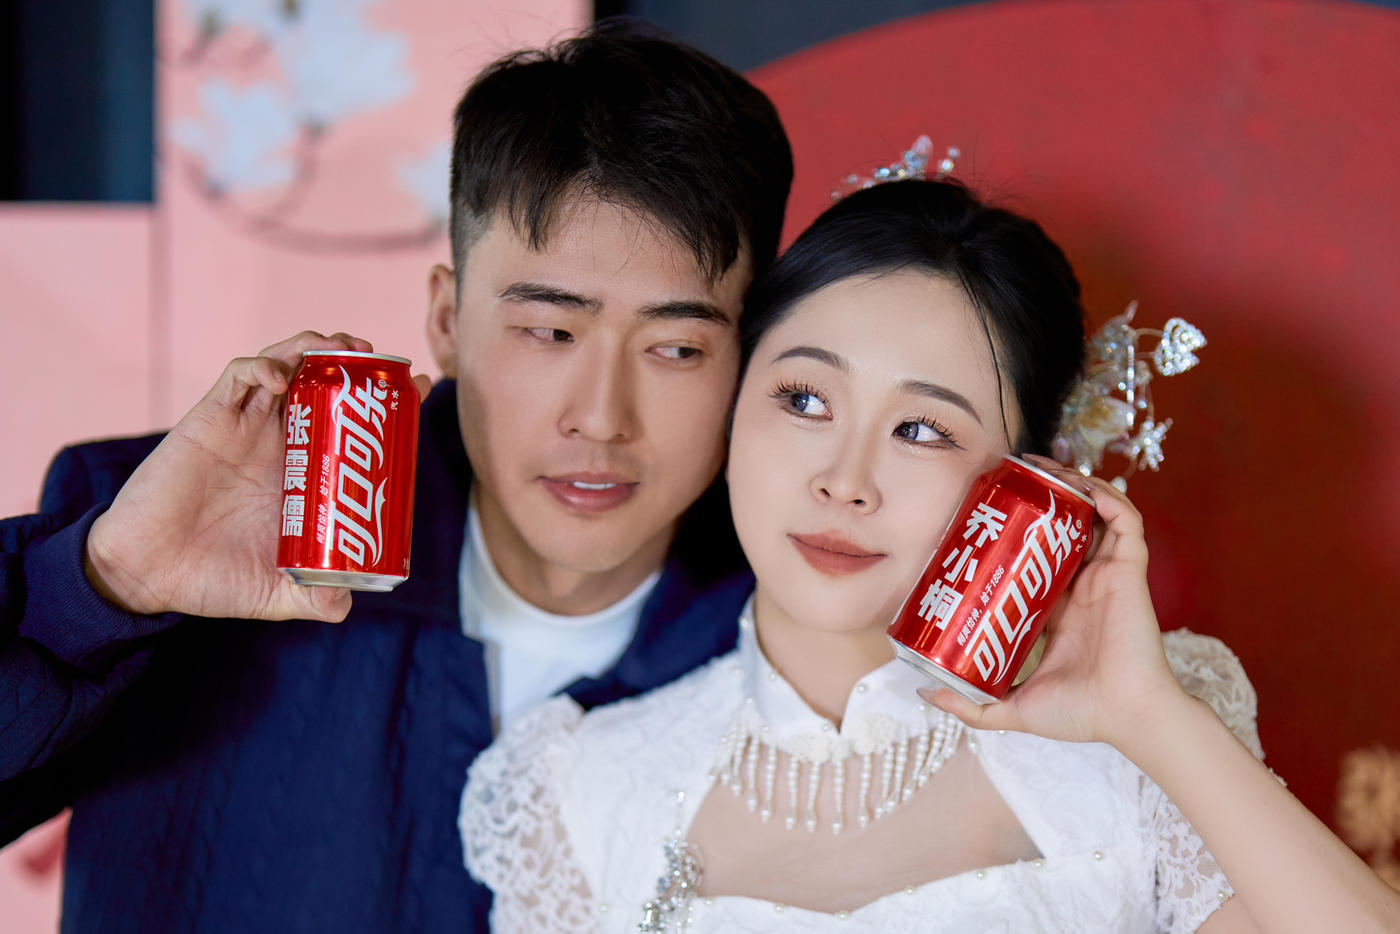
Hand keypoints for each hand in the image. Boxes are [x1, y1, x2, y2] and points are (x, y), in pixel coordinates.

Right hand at [84, 331, 432, 621]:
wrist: (145, 575)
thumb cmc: (211, 579)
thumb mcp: (276, 594)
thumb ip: (313, 599)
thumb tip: (345, 606)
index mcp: (302, 473)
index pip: (351, 425)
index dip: (385, 404)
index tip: (420, 390)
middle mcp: (279, 441)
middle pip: (325, 382)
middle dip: (357, 364)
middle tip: (384, 363)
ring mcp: (246, 426)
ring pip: (288, 363)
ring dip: (317, 348)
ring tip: (345, 350)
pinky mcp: (210, 418)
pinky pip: (239, 375)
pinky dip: (264, 367)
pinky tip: (282, 378)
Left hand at [922, 455, 1186, 747]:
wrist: (1126, 715)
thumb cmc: (1081, 714)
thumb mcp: (1014, 709)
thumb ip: (972, 706)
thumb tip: (925, 694)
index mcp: (1058, 610)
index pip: (1031, 560)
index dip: (1010, 536)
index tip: (979, 520)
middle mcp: (1082, 586)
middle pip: (1059, 527)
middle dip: (1037, 498)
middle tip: (1007, 478)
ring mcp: (1107, 574)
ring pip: (1092, 513)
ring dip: (1071, 485)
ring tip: (1040, 466)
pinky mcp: (1130, 568)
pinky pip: (1125, 520)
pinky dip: (1108, 497)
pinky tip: (1083, 485)